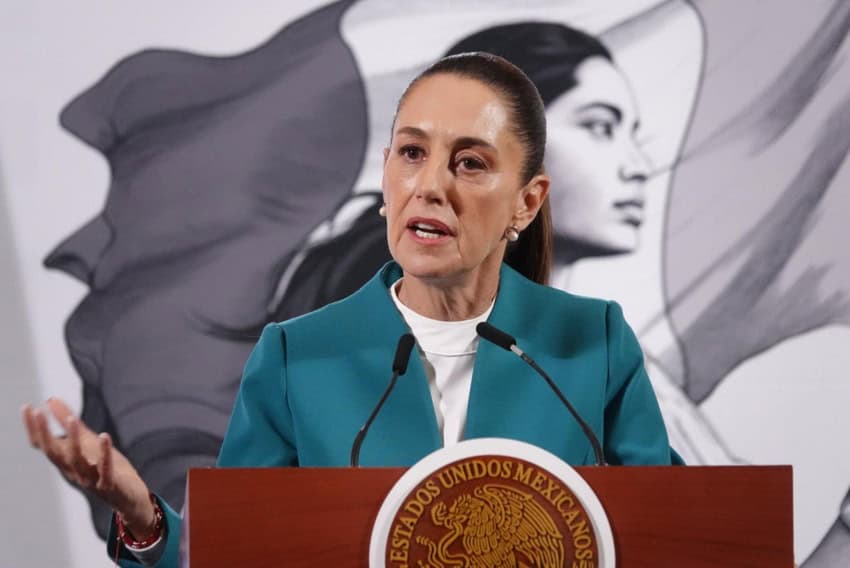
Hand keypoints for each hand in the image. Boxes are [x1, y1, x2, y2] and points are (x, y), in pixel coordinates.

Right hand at [22, 398, 157, 539]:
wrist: (129, 499)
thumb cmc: (106, 468)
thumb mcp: (88, 442)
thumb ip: (70, 423)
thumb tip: (51, 400)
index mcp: (67, 462)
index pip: (43, 445)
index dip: (34, 428)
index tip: (27, 407)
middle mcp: (74, 471)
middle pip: (53, 453)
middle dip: (44, 433)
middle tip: (38, 412)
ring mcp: (90, 479)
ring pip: (76, 461)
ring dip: (74, 441)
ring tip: (73, 420)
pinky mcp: (109, 484)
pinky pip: (105, 470)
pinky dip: (104, 454)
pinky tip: (105, 436)